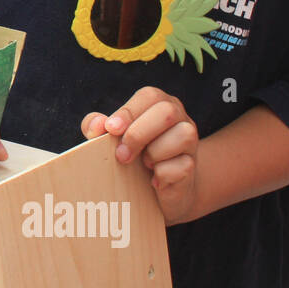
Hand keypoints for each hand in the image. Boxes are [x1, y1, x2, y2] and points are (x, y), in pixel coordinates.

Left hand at [82, 86, 199, 224]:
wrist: (155, 191)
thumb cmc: (130, 155)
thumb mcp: (109, 138)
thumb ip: (97, 126)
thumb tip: (97, 125)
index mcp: (158, 105)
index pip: (150, 96)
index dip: (128, 111)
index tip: (111, 129)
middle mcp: (179, 119)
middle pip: (168, 112)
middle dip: (138, 134)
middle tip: (121, 155)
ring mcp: (190, 143)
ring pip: (184, 135)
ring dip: (155, 152)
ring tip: (143, 164)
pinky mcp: (192, 167)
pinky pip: (183, 165)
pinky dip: (163, 173)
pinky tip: (153, 180)